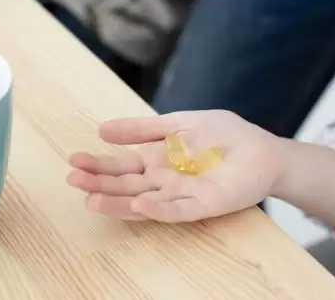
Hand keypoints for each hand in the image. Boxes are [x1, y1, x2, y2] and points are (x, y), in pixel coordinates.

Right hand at [67, 110, 286, 221]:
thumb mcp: (176, 123)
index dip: (98, 165)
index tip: (73, 161)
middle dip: (99, 183)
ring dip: (119, 203)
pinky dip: (158, 209)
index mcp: (156, 160)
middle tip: (73, 180)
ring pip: (144, 202)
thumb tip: (101, 129)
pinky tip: (139, 204)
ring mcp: (181, 195)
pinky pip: (177, 210)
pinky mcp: (203, 205)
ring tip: (92, 200)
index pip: (121, 165)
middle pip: (126, 185)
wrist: (261, 149)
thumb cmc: (221, 134)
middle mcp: (163, 181)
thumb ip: (142, 128)